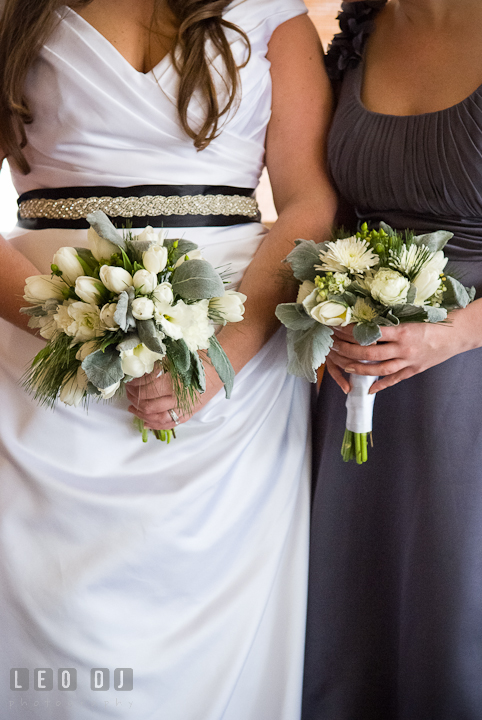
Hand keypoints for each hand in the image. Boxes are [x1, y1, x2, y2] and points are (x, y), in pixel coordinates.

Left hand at [126, 362, 222, 430]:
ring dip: (141, 413)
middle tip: (129, 391)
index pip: (149, 388)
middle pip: (150, 404)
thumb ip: (160, 362)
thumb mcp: (179, 355)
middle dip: (135, 398)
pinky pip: (170, 424)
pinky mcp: (188, 413)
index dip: (136, 385)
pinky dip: (155, 425)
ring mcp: (184, 408)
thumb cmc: (201, 357)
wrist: (221, 367)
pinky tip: (145, 422)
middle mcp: (179, 398)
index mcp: (176, 381)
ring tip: (132, 407)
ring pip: (157, 417)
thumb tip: (139, 367)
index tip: (129, 380)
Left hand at [327, 303, 480, 393]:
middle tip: (335, 347)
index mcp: (402, 332)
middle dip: (350, 351)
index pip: (371, 333)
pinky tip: (369, 389)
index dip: (353, 331)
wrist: (457, 334)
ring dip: (360, 369)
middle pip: (370, 353)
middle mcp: (403, 348)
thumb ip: (392, 322)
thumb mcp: (413, 317)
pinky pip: (394, 380)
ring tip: (346, 368)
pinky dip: (381, 385)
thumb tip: (368, 319)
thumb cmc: (435, 321)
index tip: (338, 328)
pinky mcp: (413, 370)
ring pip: (379, 369)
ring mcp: (408, 361)